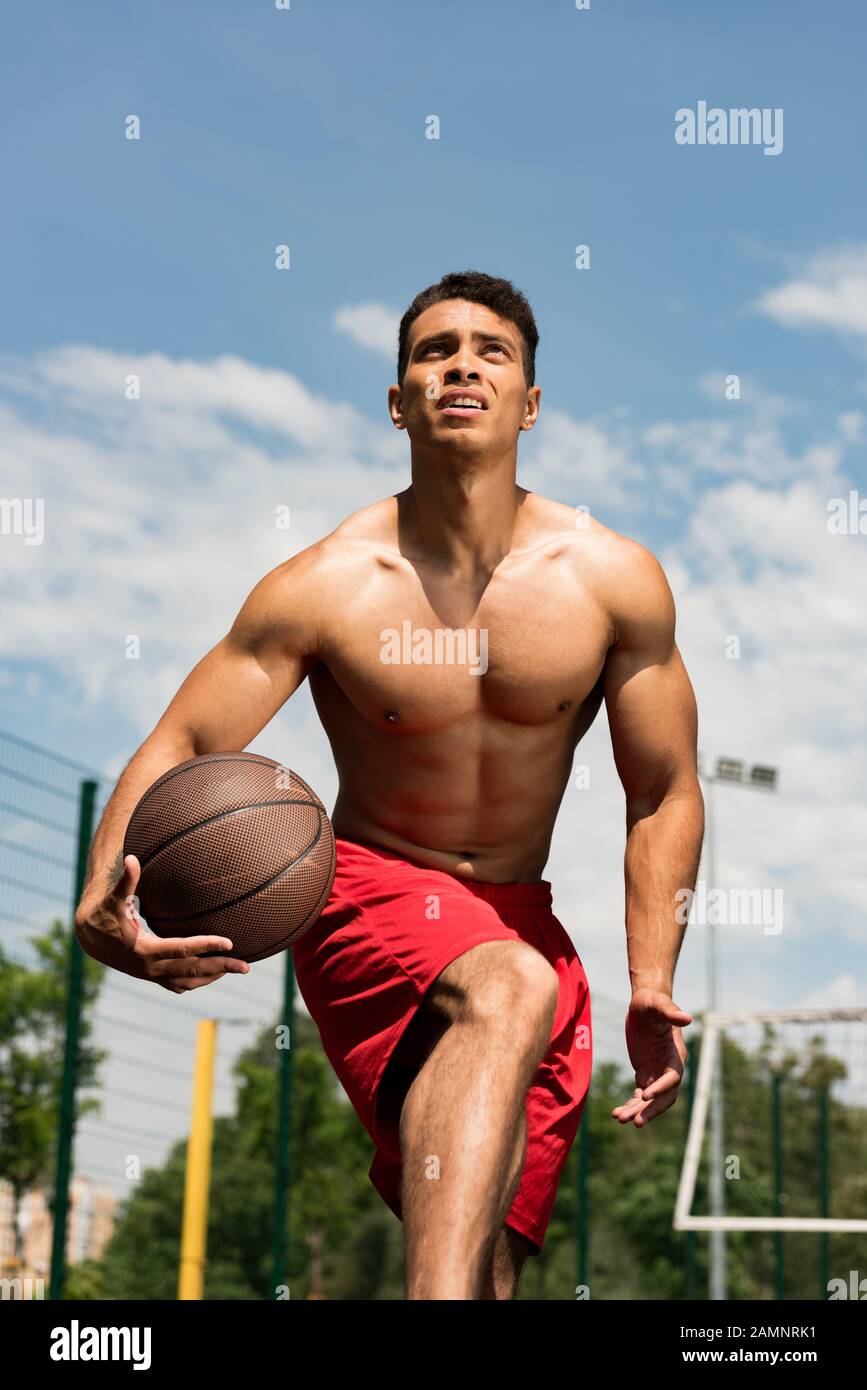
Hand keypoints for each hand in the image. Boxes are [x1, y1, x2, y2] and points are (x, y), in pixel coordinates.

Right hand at [74, 854, 248, 992]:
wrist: (89, 937)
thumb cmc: (104, 913)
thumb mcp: (114, 898)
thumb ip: (126, 880)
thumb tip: (133, 858)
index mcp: (145, 949)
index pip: (182, 950)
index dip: (206, 945)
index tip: (230, 942)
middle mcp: (150, 968)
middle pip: (192, 970)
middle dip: (220, 967)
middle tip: (247, 965)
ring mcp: (151, 975)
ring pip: (188, 982)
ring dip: (213, 976)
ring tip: (236, 969)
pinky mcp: (151, 976)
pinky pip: (178, 985)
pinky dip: (197, 981)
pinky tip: (214, 973)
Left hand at [612, 989, 692, 1127]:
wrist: (644, 1004)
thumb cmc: (652, 1002)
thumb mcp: (657, 1003)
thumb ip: (670, 1011)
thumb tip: (688, 1018)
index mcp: (675, 1054)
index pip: (673, 1077)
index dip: (661, 1087)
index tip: (645, 1095)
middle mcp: (669, 1068)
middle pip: (664, 1097)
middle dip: (651, 1110)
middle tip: (635, 1122)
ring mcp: (657, 1073)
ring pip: (650, 1101)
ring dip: (637, 1111)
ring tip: (619, 1119)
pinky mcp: (645, 1074)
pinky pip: (639, 1096)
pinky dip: (630, 1105)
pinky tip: (617, 1114)